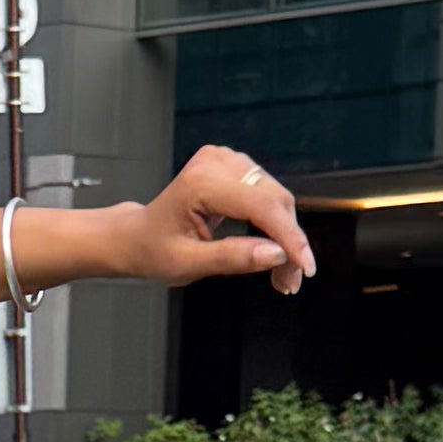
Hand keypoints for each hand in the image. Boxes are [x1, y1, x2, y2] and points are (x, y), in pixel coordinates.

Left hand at [122, 144, 313, 293]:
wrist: (136, 236)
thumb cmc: (153, 250)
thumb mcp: (188, 264)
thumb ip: (232, 258)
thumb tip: (277, 255)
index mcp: (201, 183)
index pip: (260, 205)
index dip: (289, 237)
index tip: (306, 268)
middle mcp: (216, 162)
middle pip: (274, 200)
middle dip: (289, 243)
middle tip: (290, 282)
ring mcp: (227, 160)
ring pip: (277, 199)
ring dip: (285, 237)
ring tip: (281, 275)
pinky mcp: (235, 166)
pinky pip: (268, 195)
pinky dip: (275, 225)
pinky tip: (272, 251)